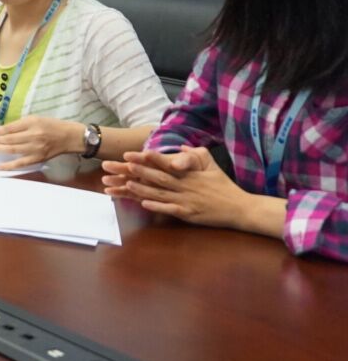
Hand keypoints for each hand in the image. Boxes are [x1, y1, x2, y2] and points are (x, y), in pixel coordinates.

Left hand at [0, 116, 82, 171]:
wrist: (70, 137)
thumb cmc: (53, 126)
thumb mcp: (37, 119)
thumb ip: (21, 124)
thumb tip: (4, 130)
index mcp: (33, 123)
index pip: (12, 127)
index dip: (1, 131)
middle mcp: (34, 135)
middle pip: (10, 139)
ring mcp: (35, 148)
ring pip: (12, 150)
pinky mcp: (38, 158)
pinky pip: (20, 163)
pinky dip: (8, 166)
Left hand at [102, 147, 276, 232]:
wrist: (239, 207)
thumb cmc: (223, 185)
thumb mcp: (211, 165)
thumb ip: (194, 155)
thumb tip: (181, 147)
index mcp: (190, 173)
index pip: (167, 163)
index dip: (150, 158)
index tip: (134, 153)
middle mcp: (186, 185)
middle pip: (159, 177)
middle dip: (139, 171)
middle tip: (122, 165)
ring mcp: (186, 200)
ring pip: (160, 193)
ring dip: (142, 188)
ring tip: (126, 183)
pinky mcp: (188, 213)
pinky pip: (170, 209)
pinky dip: (157, 206)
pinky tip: (143, 204)